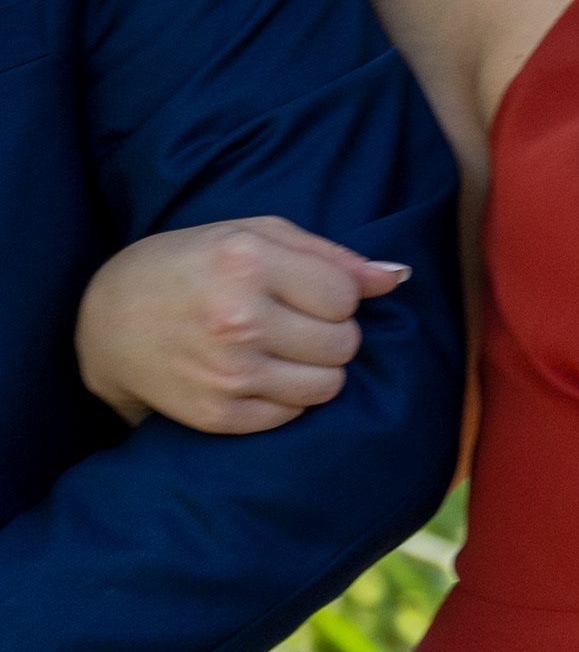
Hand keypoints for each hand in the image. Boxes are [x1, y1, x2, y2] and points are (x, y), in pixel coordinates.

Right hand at [74, 216, 410, 433]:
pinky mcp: (215, 415)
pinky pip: (289, 416)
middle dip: (332, 334)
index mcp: (249, 262)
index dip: (339, 296)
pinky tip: (259, 374)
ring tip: (282, 350)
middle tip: (297, 323)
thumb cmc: (194, 264)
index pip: (346, 296)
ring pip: (326, 386)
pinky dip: (285, 399)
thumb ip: (333, 255)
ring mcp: (225, 372)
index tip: (310, 294)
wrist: (107, 316)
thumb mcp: (258, 235)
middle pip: (343, 344)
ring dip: (316, 370)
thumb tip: (396, 277)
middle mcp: (238, 319)